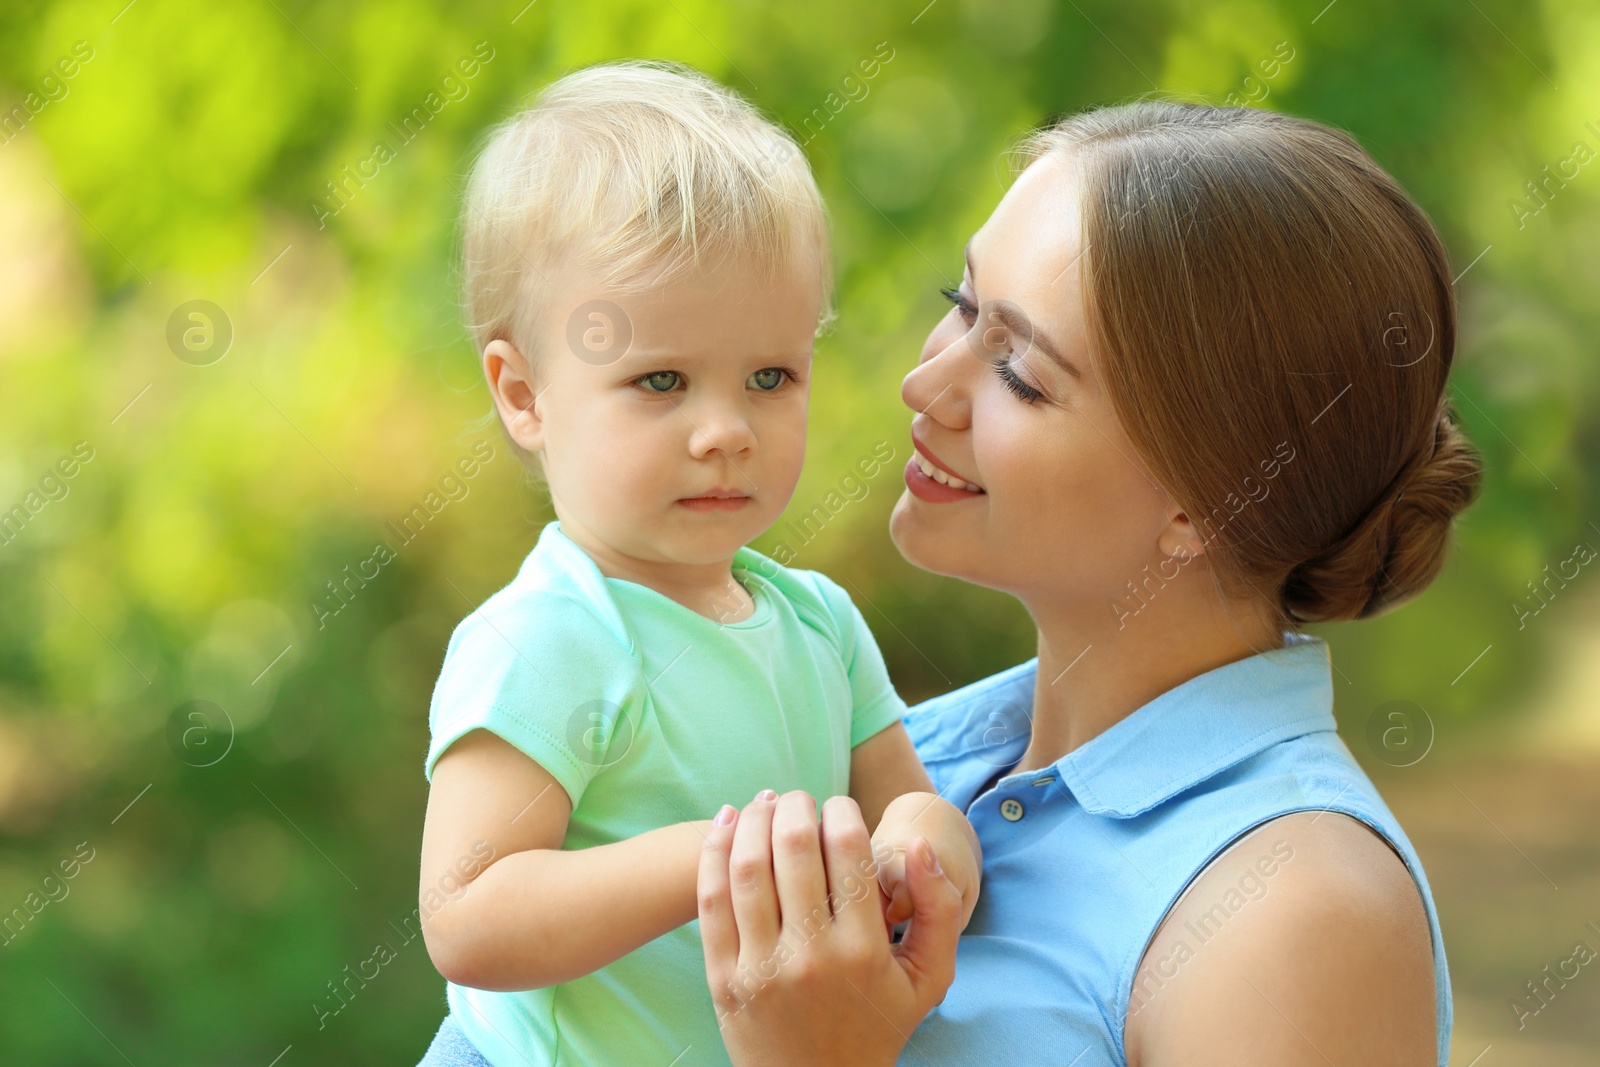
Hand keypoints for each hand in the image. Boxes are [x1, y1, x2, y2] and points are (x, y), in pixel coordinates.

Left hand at [697, 790, 963, 1066]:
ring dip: (755, 819)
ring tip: (765, 803)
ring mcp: (761, 967)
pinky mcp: (723, 977)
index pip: (848, 849)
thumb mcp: (929, 977)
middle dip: (795, 805)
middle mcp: (810, 955)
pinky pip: (711, 899)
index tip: (839, 807)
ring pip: (748, 866)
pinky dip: (715, 851)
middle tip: (798, 798)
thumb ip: (939, 909)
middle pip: (794, 846)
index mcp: (863, 949)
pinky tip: (727, 823)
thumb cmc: (877, 1025)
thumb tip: (919, 845)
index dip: (841, 811)